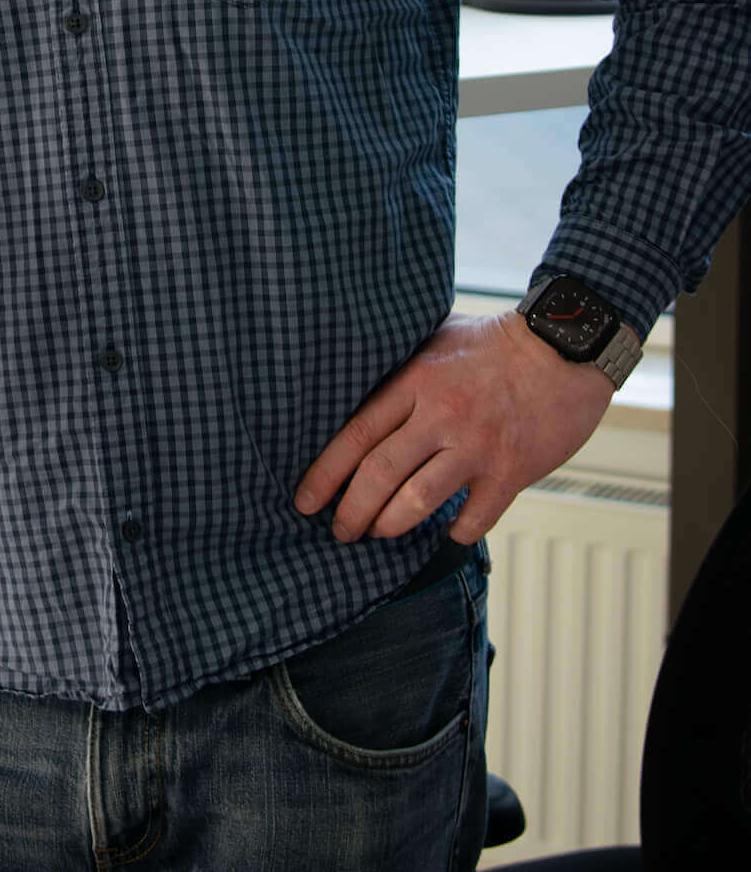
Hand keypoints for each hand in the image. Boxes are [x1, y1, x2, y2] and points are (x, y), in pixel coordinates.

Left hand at [294, 310, 613, 546]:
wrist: (565, 346)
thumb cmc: (497, 341)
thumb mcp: (437, 338)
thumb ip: (403, 368)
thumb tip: (359, 390)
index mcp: (415, 382)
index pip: (356, 435)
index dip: (325, 474)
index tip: (305, 501)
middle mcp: (441, 415)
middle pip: (379, 474)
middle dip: (352, 512)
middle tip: (340, 531)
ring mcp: (477, 445)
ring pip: (418, 501)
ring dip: (391, 525)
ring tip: (379, 533)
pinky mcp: (512, 470)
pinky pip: (474, 518)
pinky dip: (456, 532)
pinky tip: (447, 532)